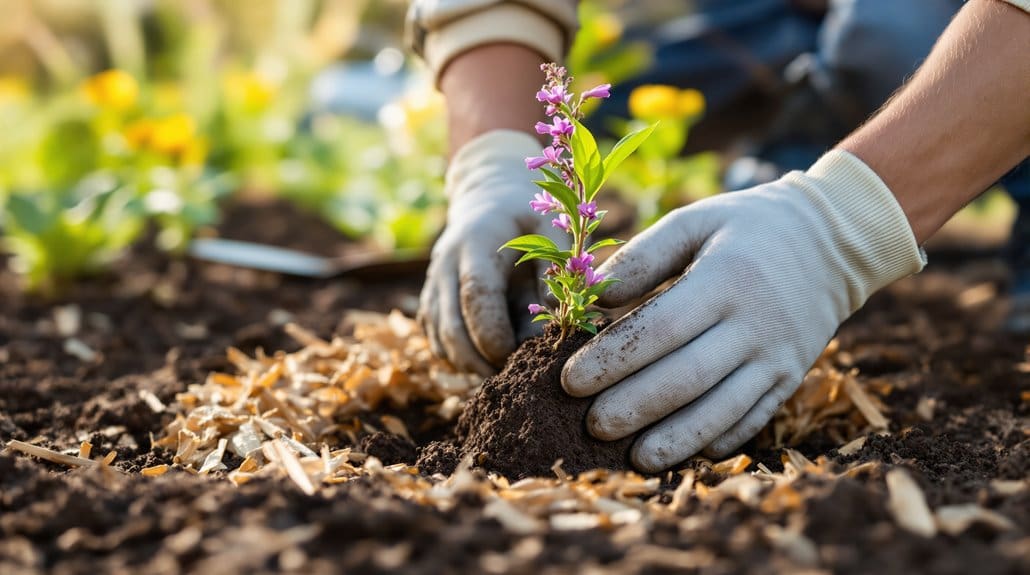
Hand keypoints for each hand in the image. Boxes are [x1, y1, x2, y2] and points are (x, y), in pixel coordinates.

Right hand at [419, 130, 566, 375]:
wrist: (491, 200)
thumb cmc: (530, 215)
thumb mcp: (551, 226)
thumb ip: (555, 266)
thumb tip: (556, 314)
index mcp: (474, 243)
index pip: (475, 295)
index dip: (492, 332)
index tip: (516, 357)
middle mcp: (444, 265)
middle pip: (449, 325)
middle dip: (478, 360)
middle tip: (512, 380)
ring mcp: (432, 284)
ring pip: (439, 338)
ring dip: (468, 365)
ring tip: (503, 377)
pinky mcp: (430, 301)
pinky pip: (436, 340)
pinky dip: (459, 360)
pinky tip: (487, 365)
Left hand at [562, 151, 924, 471]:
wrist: (835, 239)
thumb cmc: (748, 226)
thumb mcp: (697, 220)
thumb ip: (644, 254)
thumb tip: (596, 296)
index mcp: (725, 278)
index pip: (660, 329)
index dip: (612, 359)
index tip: (570, 381)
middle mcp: (755, 324)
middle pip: (687, 378)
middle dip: (634, 407)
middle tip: (591, 425)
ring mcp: (778, 356)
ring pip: (722, 410)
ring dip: (675, 439)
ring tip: (633, 458)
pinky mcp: (792, 377)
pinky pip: (755, 418)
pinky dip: (719, 440)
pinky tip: (683, 453)